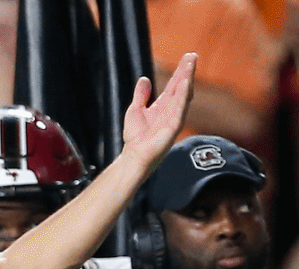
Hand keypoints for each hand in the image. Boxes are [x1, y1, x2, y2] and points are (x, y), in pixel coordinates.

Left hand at [122, 53, 196, 171]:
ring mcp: (175, 117)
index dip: (180, 71)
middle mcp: (171, 109)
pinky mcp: (175, 126)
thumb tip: (144, 79)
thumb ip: (141, 95)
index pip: (174, 84)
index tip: (187, 57)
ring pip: (184, 94)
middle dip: (187, 71)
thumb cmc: (135, 137)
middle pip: (181, 86)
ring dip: (187, 79)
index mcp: (163, 105)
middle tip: (192, 55)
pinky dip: (183, 95)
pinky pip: (181, 107)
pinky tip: (186, 83)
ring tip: (190, 64)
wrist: (134, 155)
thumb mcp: (135, 110)